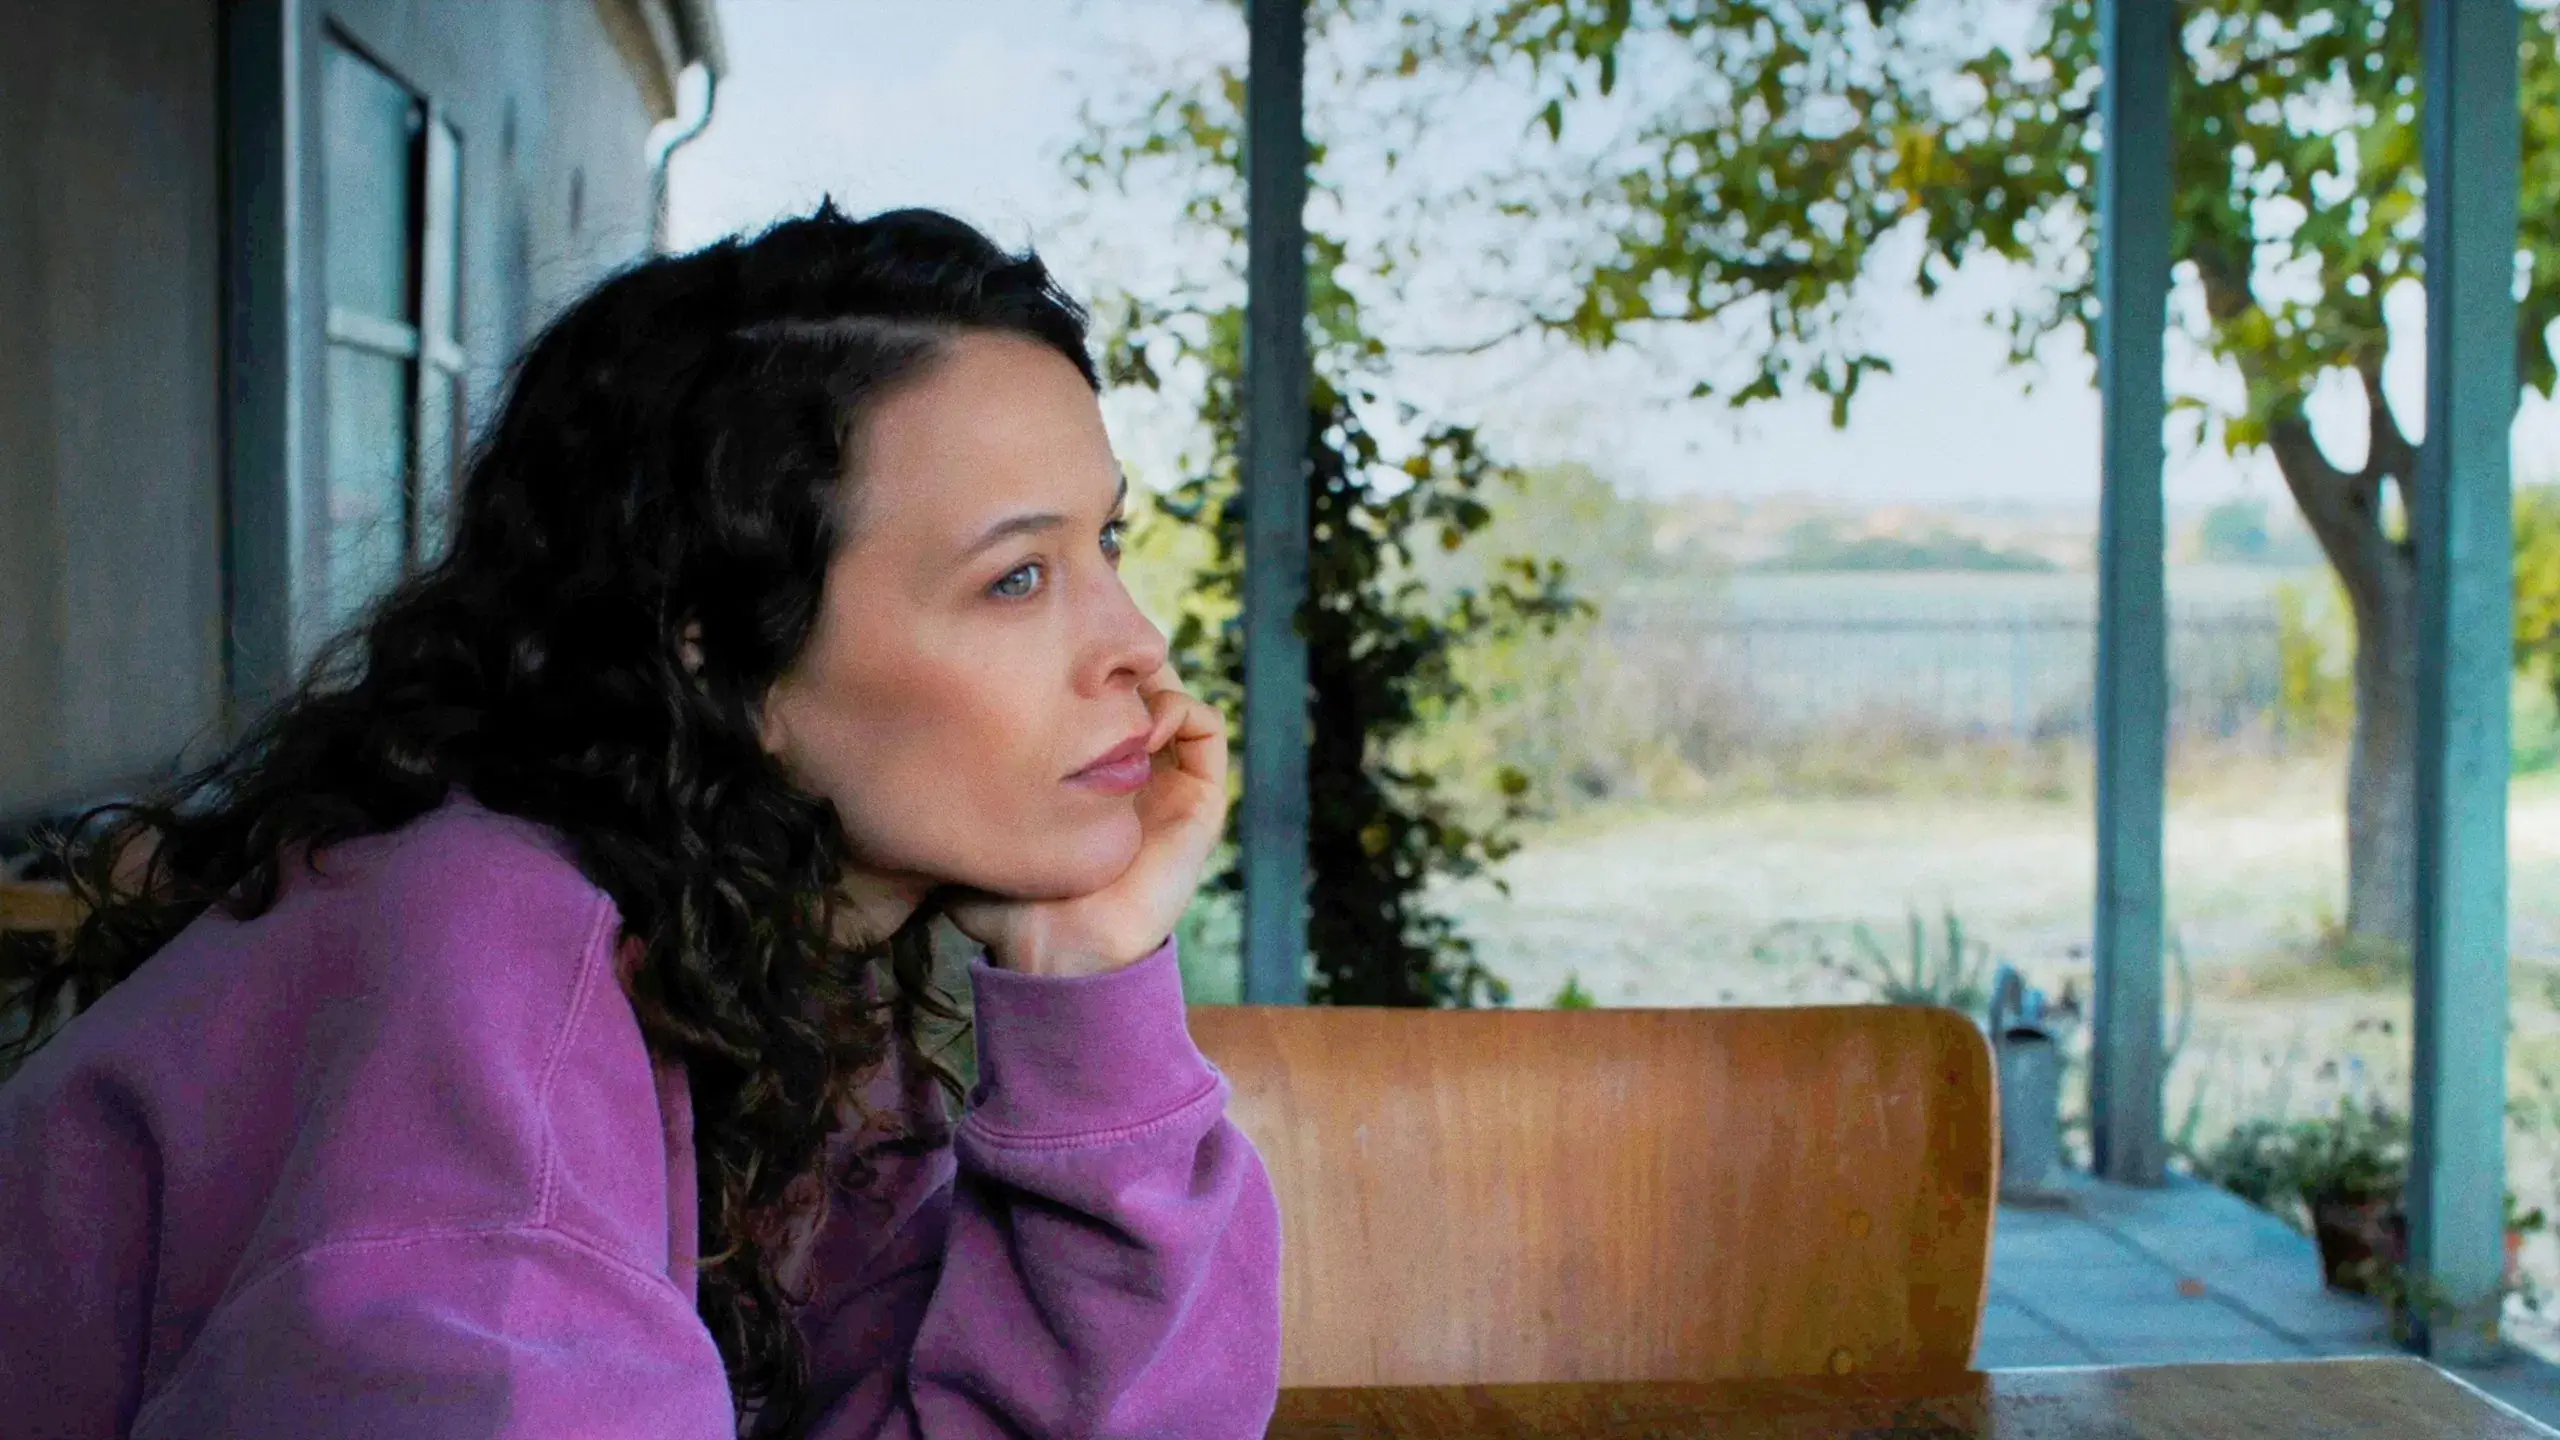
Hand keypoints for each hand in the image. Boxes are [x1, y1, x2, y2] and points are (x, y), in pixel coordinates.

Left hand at [943, 663, 1228, 977]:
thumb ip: (954, 791)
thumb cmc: (1010, 902)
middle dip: (1117, 666)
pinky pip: (1207, 729)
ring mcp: (1168, 785)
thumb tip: (910, 738)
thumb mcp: (972, 830)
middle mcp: (1131, 775)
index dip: (1077, 672)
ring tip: (1117, 697)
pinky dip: (1181, 708)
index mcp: (1085, 779)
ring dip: (1152, 682)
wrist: (1060, 949)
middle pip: (1137, 689)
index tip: (1047, 661)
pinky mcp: (1199, 801)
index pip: (1094, 702)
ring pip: (1174, 699)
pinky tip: (1142, 725)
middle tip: (1087, 664)